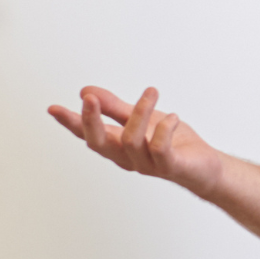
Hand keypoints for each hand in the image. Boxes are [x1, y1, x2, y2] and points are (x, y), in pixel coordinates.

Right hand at [48, 85, 223, 197]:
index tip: (53, 108)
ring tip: (152, 93)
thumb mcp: (142, 118)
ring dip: (140, 111)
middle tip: (89, 98)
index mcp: (118, 145)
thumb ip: (115, 107)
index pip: (88, 134)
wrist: (206, 167)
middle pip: (99, 143)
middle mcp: (127, 157)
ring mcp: (147, 164)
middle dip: (92, 120)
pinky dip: (163, 129)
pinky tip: (172, 117)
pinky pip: (160, 149)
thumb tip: (85, 91)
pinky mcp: (170, 166)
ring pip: (132, 139)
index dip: (71, 122)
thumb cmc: (174, 143)